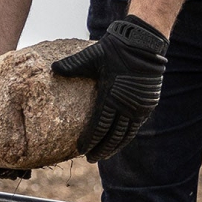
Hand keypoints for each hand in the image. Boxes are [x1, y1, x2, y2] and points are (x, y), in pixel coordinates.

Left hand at [51, 18, 167, 162]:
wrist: (144, 43)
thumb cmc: (115, 49)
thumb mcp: (92, 56)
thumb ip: (73, 65)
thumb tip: (52, 68)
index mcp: (111, 96)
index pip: (99, 127)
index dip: (90, 141)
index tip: (81, 150)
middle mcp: (127, 105)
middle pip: (113, 136)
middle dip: (102, 149)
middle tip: (91, 159)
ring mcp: (140, 106)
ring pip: (126, 134)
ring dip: (115, 146)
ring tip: (104, 155)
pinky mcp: (148, 104)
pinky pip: (136, 126)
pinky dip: (126, 136)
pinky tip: (119, 141)